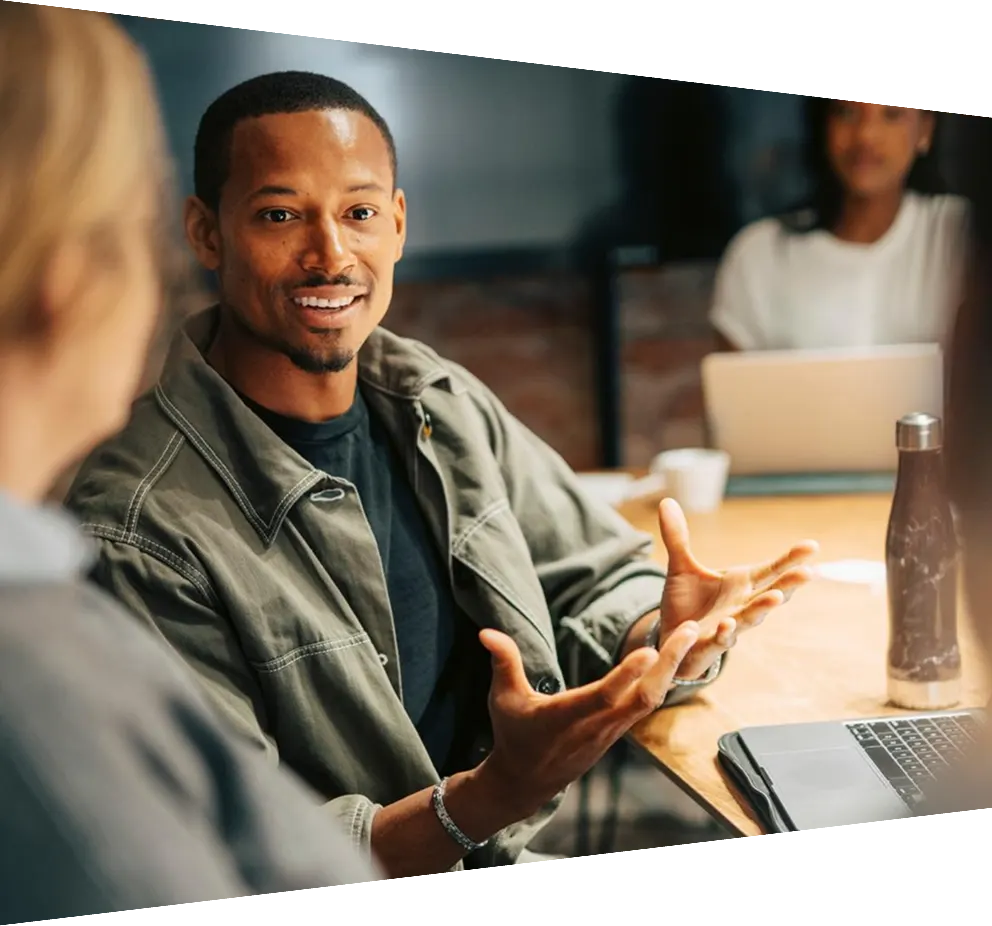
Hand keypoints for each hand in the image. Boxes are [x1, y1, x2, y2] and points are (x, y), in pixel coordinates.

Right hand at [476, 623, 699, 818]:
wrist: (525, 781)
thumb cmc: (513, 735)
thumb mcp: (502, 698)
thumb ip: (503, 662)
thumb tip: (486, 631)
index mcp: (568, 716)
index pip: (603, 695)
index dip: (627, 675)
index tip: (650, 650)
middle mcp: (597, 725)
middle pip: (643, 696)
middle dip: (669, 662)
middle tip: (690, 629)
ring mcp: (612, 730)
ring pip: (651, 700)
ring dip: (673, 668)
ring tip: (690, 635)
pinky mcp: (618, 731)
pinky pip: (647, 704)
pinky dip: (665, 681)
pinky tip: (676, 659)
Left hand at [657, 497, 817, 680]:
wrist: (672, 638)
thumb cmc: (686, 603)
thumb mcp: (680, 567)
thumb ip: (678, 537)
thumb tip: (667, 501)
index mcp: (741, 584)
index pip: (770, 570)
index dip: (790, 559)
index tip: (812, 545)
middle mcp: (742, 605)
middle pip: (770, 593)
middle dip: (789, 584)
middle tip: (809, 572)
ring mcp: (730, 626)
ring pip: (751, 618)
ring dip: (762, 608)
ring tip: (776, 597)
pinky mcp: (710, 644)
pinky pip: (720, 640)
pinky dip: (725, 633)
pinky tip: (727, 625)